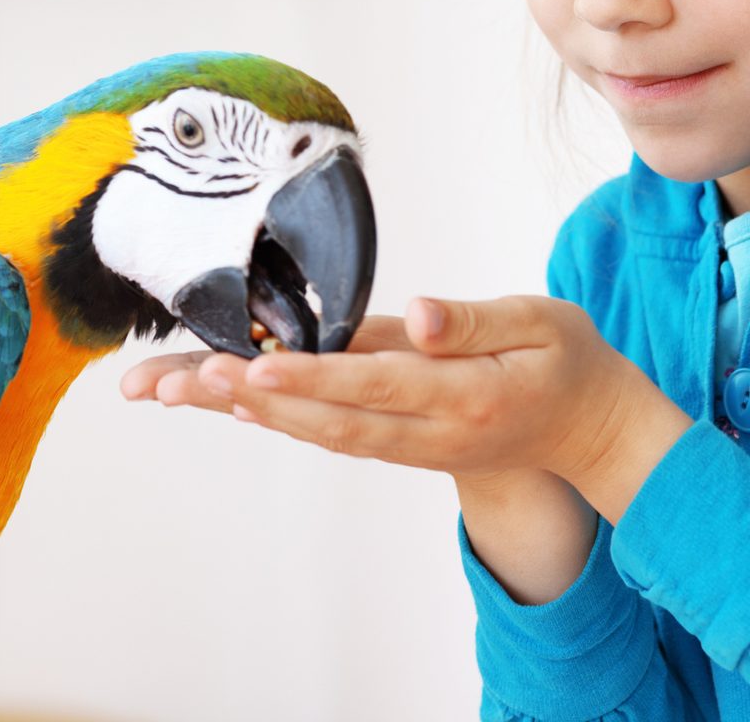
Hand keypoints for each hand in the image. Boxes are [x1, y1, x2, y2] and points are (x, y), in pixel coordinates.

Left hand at [123, 297, 692, 521]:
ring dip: (244, 414)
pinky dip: (276, 420)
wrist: (588, 431)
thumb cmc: (564, 363)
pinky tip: (225, 402)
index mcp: (466, 395)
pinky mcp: (396, 441)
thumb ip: (474, 321)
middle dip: (250, 402)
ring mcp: (409, 445)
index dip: (313, 380)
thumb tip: (415, 315)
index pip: (377, 386)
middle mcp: (428, 432)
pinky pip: (331, 433)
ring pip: (319, 433)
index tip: (253, 367)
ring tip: (173, 389)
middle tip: (176, 381)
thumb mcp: (542, 324)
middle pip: (328, 421)